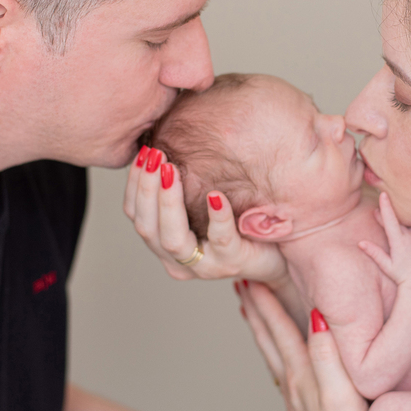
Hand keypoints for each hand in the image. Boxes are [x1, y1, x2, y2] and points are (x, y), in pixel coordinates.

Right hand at [123, 147, 287, 282]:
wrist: (276, 252)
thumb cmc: (235, 221)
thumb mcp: (200, 202)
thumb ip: (180, 185)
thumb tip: (162, 144)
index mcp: (162, 243)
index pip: (135, 214)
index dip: (134, 184)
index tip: (142, 154)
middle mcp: (176, 260)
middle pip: (147, 226)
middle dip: (147, 188)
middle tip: (154, 155)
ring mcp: (203, 266)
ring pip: (172, 238)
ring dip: (168, 201)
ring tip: (171, 169)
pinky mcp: (232, 263)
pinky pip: (221, 239)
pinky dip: (216, 216)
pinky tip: (215, 195)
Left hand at [236, 280, 395, 410]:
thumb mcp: (342, 394)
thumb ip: (328, 355)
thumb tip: (316, 315)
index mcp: (303, 374)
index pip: (279, 329)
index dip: (265, 302)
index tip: (249, 276)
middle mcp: (295, 384)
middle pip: (269, 339)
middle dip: (256, 310)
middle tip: (241, 284)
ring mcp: (299, 399)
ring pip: (273, 354)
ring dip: (262, 329)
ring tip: (251, 310)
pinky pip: (284, 371)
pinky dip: (277, 353)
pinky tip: (282, 355)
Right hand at [360, 192, 410, 300]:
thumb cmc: (401, 278)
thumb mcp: (387, 266)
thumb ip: (374, 252)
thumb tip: (360, 243)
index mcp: (399, 242)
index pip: (390, 219)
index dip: (386, 205)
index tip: (383, 194)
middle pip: (400, 220)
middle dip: (390, 216)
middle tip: (378, 214)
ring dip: (406, 226)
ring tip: (401, 234)